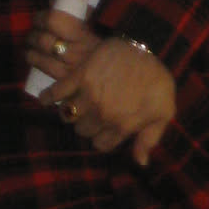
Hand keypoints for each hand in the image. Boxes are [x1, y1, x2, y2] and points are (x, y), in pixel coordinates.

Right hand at [29, 10, 175, 164]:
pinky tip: (44, 98)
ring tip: (77, 104)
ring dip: (72, 112)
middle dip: (89, 124)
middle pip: (84, 131)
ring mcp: (90, 95)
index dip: (102, 137)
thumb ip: (150, 139)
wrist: (150, 46)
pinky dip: (47, 97)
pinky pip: (56, 92)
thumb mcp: (164, 111)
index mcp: (123, 126)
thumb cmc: (158, 79)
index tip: (104, 128)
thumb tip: (140, 163)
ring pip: (69, 116)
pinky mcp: (80, 76)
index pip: (101, 145)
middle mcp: (104, 114)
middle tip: (94, 112)